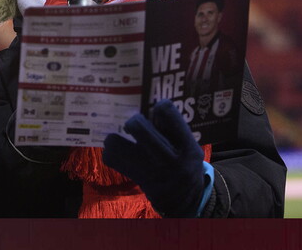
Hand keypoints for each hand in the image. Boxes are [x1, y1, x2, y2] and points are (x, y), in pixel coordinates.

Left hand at [102, 99, 207, 216]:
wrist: (183, 200)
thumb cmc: (184, 164)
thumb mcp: (190, 146)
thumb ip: (174, 128)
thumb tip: (150, 101)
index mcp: (187, 148)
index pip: (168, 113)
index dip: (160, 106)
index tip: (158, 108)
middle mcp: (168, 159)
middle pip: (137, 126)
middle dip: (134, 120)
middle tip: (136, 122)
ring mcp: (149, 170)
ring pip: (116, 143)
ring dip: (116, 137)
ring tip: (123, 138)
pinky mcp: (134, 177)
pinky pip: (111, 158)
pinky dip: (112, 152)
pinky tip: (120, 151)